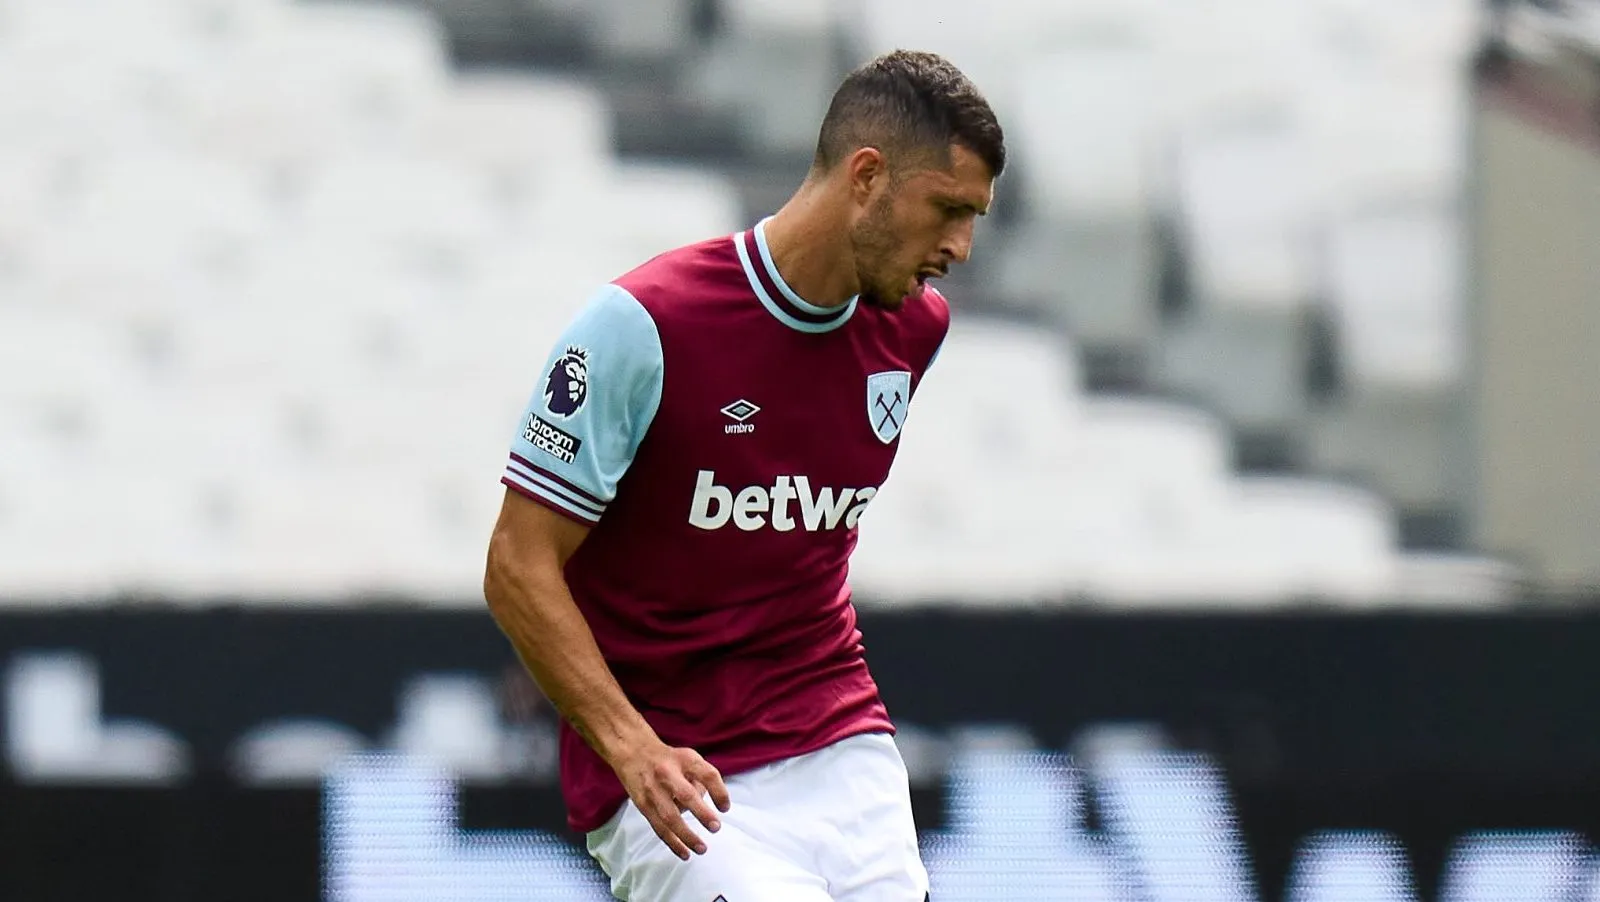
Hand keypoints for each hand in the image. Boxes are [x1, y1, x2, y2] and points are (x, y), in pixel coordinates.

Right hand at [612, 738, 731, 859]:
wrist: (633, 752)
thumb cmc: (669, 760)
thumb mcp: (689, 758)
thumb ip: (702, 779)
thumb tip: (710, 808)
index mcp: (685, 759)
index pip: (707, 774)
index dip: (719, 791)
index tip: (725, 808)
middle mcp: (668, 773)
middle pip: (686, 794)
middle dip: (702, 813)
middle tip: (716, 827)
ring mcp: (653, 790)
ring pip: (670, 817)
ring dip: (687, 835)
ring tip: (702, 848)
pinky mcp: (643, 805)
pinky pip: (659, 827)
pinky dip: (673, 842)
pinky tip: (685, 853)